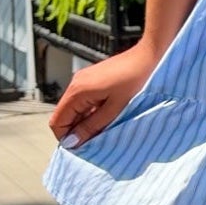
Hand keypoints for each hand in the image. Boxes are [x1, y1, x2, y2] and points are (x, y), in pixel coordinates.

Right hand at [47, 41, 161, 149]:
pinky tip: (108, 115)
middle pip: (65, 115)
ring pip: (75, 109)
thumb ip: (92, 126)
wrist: (148, 56)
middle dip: (77, 130)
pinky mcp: (91, 79)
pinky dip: (91, 111)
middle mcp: (75, 84)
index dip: (66, 137)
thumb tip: (72, 142)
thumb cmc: (135, 81)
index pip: (57, 121)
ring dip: (86, 121)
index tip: (82, 148)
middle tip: (96, 140)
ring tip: (105, 128)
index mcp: (77, 91)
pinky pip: (84, 100)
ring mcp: (83, 80)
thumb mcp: (114, 109)